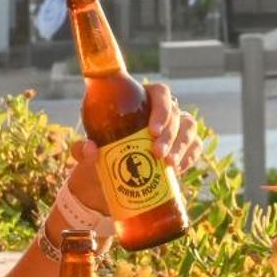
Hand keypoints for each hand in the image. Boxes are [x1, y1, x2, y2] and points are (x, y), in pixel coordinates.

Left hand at [65, 83, 203, 210]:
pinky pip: (194, 147)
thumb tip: (90, 148)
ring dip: (182, 145)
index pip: (160, 93)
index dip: (162, 108)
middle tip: (157, 154)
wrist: (106, 184)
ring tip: (169, 164)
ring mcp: (174, 130)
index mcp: (140, 101)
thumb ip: (82, 149)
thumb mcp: (86, 154)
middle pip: (176, 114)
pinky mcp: (182, 148)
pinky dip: (189, 157)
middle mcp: (161, 113)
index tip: (152, 130)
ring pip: (189, 129)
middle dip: (170, 134)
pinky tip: (177, 169)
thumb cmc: (98, 158)